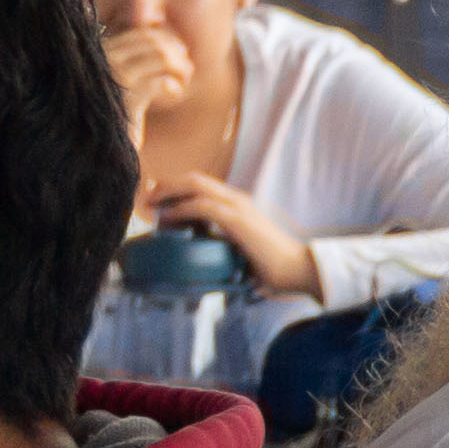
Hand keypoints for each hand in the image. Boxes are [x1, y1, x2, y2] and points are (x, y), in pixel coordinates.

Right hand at [101, 21, 197, 125]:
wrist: (99, 145)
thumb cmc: (116, 111)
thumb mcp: (124, 79)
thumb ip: (138, 58)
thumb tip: (172, 38)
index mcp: (103, 51)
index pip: (142, 34)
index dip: (168, 41)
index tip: (181, 54)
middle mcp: (106, 60)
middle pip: (154, 42)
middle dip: (177, 54)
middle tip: (186, 70)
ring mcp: (115, 78)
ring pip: (161, 57)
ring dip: (181, 68)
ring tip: (184, 81)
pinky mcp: (127, 100)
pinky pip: (161, 82)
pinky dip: (175, 86)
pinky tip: (175, 93)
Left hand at [141, 174, 321, 297]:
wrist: (300, 269)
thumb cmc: (276, 266)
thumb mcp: (243, 251)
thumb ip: (225, 248)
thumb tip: (206, 263)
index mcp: (239, 204)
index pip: (202, 185)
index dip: (177, 189)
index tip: (159, 203)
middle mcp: (237, 199)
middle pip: (193, 178)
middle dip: (166, 185)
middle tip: (148, 199)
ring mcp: (238, 207)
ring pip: (194, 185)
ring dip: (168, 193)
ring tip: (152, 206)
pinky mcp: (237, 220)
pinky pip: (201, 206)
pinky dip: (180, 210)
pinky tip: (168, 220)